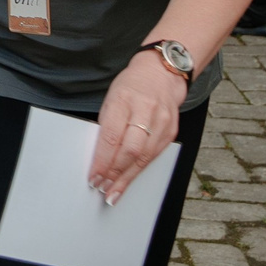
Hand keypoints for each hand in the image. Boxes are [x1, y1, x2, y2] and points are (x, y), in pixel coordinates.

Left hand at [89, 51, 185, 202]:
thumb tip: (99, 155)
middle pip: (130, 150)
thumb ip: (107, 124)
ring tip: (114, 192)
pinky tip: (130, 179)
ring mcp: (162, 122)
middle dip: (114, 173)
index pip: (111, 136)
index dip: (102, 160)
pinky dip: (140, 170)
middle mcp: (145, 111)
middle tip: (103, 188)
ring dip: (127, 178)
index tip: (94, 176)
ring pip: (144, 157)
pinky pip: (155, 156)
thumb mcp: (112, 98)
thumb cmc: (131, 86)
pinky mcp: (171, 131)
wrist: (162, 73)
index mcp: (124, 100)